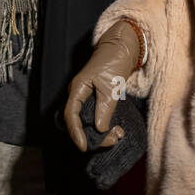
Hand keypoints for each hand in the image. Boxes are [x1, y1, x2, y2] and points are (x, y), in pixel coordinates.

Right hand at [63, 21, 142, 152]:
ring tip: (118, 135)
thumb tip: (99, 129)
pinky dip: (106, 127)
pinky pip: (97, 118)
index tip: (84, 147)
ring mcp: (88, 98)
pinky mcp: (97, 100)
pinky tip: (117, 130)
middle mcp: (80, 95)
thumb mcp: (111, 86)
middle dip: (94, 136)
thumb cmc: (114, 60)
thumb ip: (105, 108)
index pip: (71, 115)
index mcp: (78, 89)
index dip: (75, 132)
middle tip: (113, 140)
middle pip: (79, 122)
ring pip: (89, 123)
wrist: (123, 47)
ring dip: (102, 133)